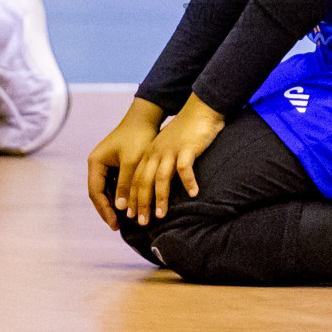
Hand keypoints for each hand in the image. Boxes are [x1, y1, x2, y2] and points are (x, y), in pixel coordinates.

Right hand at [87, 97, 164, 229]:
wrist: (147, 118)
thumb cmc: (139, 137)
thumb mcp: (132, 162)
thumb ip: (124, 184)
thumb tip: (120, 208)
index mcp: (95, 162)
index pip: (95, 192)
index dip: (104, 209)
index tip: (114, 224)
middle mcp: (97, 164)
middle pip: (98, 193)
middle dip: (107, 210)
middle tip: (117, 227)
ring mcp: (105, 164)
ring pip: (106, 190)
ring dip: (114, 204)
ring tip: (123, 221)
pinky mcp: (115, 165)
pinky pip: (114, 185)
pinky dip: (120, 196)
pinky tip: (129, 206)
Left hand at [129, 93, 224, 224]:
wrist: (200, 109)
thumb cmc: (186, 132)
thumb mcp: (168, 146)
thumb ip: (162, 163)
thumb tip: (158, 185)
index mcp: (150, 153)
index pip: (136, 179)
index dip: (133, 198)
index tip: (131, 216)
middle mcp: (157, 152)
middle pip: (144, 181)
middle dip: (142, 203)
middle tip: (142, 222)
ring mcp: (171, 150)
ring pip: (161, 178)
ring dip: (160, 198)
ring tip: (161, 215)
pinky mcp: (187, 148)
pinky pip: (185, 169)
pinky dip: (188, 182)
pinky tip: (194, 194)